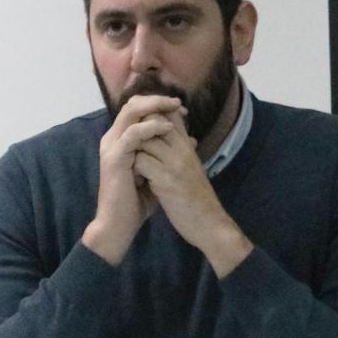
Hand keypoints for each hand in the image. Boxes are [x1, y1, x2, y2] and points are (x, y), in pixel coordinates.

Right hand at [83, 95, 181, 264]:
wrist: (119, 225)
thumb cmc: (137, 202)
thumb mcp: (157, 172)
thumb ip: (168, 154)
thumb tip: (191, 141)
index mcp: (121, 141)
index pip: (137, 110)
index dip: (158, 104)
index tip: (181, 109)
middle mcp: (113, 139)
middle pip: (132, 105)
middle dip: (157, 99)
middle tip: (178, 103)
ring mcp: (112, 147)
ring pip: (131, 112)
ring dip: (155, 107)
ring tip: (175, 109)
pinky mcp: (114, 159)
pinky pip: (132, 134)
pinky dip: (151, 127)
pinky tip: (168, 128)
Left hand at [131, 111, 253, 276]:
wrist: (208, 223)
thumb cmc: (196, 197)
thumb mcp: (191, 168)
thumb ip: (179, 151)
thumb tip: (164, 137)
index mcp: (187, 145)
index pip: (169, 113)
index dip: (151, 115)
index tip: (139, 129)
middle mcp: (182, 148)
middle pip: (154, 119)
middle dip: (136, 130)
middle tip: (129, 146)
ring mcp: (174, 163)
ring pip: (144, 138)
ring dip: (132, 149)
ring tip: (129, 162)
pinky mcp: (165, 180)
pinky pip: (141, 161)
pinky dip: (132, 167)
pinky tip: (134, 178)